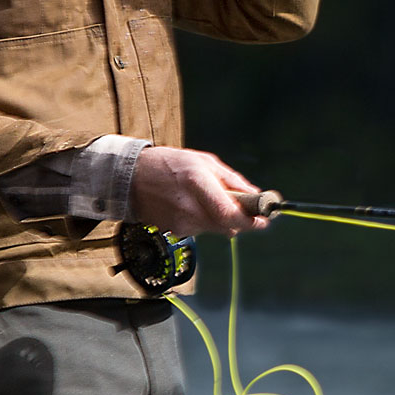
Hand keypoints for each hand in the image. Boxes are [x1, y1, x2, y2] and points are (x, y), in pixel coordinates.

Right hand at [129, 146, 271, 237]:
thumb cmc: (168, 165)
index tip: (264, 218)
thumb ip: (232, 180)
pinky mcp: (175, 232)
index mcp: (198, 183)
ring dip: (218, 217)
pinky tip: (189, 205)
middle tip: (240, 204)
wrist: (130, 179)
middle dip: (239, 218)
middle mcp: (190, 207)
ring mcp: (181, 223)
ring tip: (202, 197)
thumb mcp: (203, 162)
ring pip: (215, 228)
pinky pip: (200, 230)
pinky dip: (203, 220)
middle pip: (229, 227)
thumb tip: (255, 195)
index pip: (232, 215)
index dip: (253, 220)